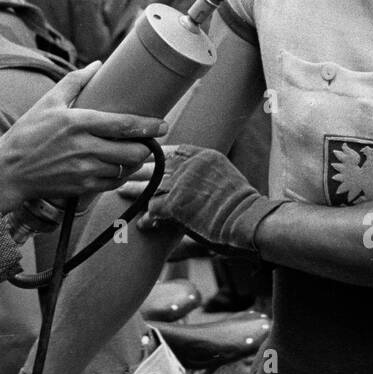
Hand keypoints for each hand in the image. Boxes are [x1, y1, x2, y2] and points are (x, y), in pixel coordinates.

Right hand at [0, 61, 166, 213]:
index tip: (163, 124)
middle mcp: (84, 147)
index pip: (123, 125)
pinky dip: (121, 176)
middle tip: (149, 140)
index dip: (148, 126)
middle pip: (131, 151)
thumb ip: (75, 81)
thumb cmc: (28, 133)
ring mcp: (84, 169)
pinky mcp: (82, 186)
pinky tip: (119, 167)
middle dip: (146, 147)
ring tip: (136, 153)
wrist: (9, 170)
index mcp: (78, 122)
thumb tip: (98, 64)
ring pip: (125, 169)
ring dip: (135, 162)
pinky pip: (113, 183)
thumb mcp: (48, 101)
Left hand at [138, 146, 284, 252]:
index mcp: (203, 155)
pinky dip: (148, 217)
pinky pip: (153, 208)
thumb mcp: (224, 175)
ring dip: (135, 191)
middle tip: (125, 174)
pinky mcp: (176, 204)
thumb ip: (204, 171)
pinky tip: (144, 223)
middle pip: (156, 164)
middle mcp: (191, 164)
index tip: (144, 159)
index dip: (156, 155)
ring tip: (123, 192)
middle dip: (140, 171)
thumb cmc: (240, 205)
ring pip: (149, 184)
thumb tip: (189, 175)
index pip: (172, 150)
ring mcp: (182, 183)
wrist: (249, 220)